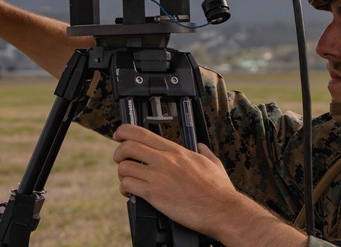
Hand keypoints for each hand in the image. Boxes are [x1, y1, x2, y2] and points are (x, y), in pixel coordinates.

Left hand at [112, 124, 238, 237]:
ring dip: (121, 173)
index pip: (142, 132)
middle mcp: (165, 160)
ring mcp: (158, 176)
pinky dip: (124, 189)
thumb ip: (204, 151)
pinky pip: (127, 185)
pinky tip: (130, 193)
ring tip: (127, 180)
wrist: (221, 210)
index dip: (125, 131)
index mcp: (176, 151)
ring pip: (124, 167)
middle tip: (120, 159)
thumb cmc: (219, 190)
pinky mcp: (154, 194)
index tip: (119, 134)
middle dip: (118, 152)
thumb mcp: (213, 162)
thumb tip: (201, 146)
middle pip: (127, 146)